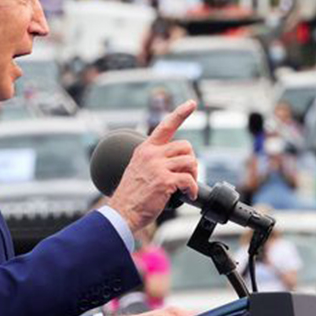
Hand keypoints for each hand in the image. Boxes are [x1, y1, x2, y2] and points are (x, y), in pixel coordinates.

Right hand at [108, 100, 198, 230]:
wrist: (122, 212)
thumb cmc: (132, 195)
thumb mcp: (139, 168)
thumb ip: (154, 160)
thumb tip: (176, 161)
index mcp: (146, 149)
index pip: (166, 125)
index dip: (181, 113)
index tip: (192, 103)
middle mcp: (151, 154)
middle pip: (185, 146)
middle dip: (191, 161)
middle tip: (187, 175)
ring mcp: (157, 166)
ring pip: (190, 161)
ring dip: (193, 175)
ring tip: (186, 186)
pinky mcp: (164, 181)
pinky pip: (189, 180)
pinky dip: (192, 189)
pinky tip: (188, 195)